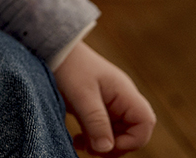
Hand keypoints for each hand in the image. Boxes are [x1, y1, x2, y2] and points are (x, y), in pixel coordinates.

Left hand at [53, 40, 155, 155]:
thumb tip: (107, 149)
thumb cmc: (68, 65)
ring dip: (102, 144)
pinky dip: (93, 138)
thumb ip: (95, 121)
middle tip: (93, 149)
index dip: (133, 139)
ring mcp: (108, 103)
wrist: (50, 48)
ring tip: (82, 145)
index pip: (145, 122)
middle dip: (115, 145)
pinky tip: (77, 141)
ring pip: (116, 132)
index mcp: (124, 92)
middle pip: (132, 131)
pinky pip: (101, 128)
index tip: (109, 145)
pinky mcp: (94, 106)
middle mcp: (121, 98)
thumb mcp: (81, 94)